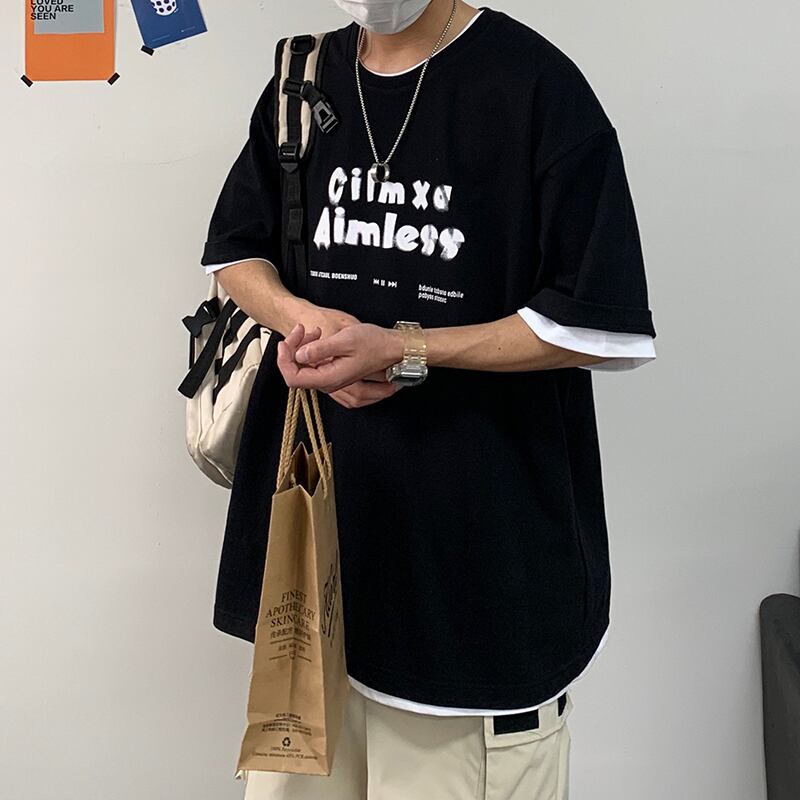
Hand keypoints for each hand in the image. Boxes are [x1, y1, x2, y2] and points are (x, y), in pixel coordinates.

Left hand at [277, 322, 405, 401]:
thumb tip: (300, 354)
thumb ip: (320, 349)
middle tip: (301, 330)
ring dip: (302, 347)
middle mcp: (329, 383)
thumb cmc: (374, 344)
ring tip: (314, 332)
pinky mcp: (333, 372)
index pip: (293, 378)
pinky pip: (314, 365)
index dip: (284, 360)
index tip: (285, 342)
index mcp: (330, 378)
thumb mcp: (345, 340)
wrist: (391, 348)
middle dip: (293, 349)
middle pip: (296, 372)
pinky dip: (311, 350)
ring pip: (304, 367)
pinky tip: (319, 337)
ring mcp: (331, 378)